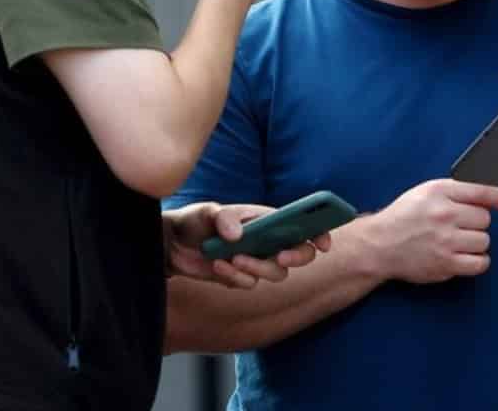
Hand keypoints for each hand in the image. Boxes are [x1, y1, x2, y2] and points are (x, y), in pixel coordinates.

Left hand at [164, 202, 329, 288]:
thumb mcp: (208, 212)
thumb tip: (239, 235)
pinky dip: (235, 277)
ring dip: (257, 267)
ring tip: (232, 258)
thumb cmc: (196, 220)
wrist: (173, 245)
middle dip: (296, 257)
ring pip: (276, 273)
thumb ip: (224, 219)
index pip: (303, 225)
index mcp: (268, 219)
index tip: (323, 244)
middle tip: (279, 256)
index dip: (320, 233)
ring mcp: (257, 260)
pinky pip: (250, 284)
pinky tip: (217, 265)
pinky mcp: (242, 277)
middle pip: (301, 254)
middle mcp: (268, 240)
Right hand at [357, 178, 497, 283]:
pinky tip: (464, 256)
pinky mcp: (447, 263)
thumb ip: (454, 193)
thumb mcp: (424, 193)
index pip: (481, 192)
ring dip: (475, 243)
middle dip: (475, 223)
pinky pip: (480, 263)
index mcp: (438, 191)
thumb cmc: (402, 218)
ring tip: (457, 242)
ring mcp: (446, 240)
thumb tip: (490, 197)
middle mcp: (444, 213)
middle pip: (485, 219)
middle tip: (458, 227)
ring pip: (484, 241)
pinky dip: (476, 261)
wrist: (379, 245)